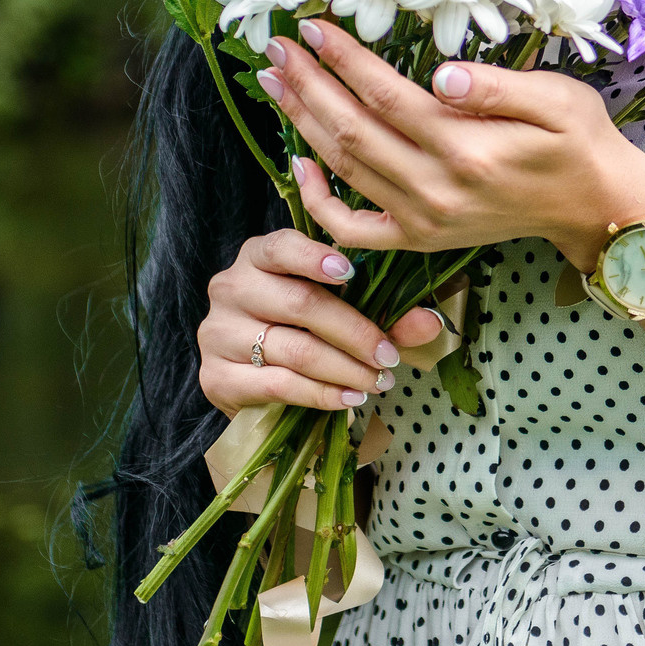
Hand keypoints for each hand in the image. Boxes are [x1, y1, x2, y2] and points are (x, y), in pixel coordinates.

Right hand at [198, 228, 446, 413]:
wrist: (255, 386)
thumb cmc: (303, 334)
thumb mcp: (343, 314)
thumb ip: (385, 314)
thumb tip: (428, 323)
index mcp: (258, 258)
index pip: (281, 247)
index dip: (315, 257)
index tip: (351, 272)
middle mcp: (231, 288)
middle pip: (299, 303)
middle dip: (354, 332)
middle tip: (389, 356)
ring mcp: (218, 333)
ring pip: (294, 348)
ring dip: (344, 369)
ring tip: (377, 382)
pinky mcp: (216, 377)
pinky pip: (277, 384)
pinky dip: (320, 394)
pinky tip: (349, 398)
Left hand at [258, 19, 644, 265]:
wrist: (595, 206)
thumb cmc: (579, 142)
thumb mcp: (558, 99)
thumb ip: (495, 85)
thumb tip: (440, 73)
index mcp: (467, 148)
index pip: (385, 96)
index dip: (343, 60)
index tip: (312, 28)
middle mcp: (437, 189)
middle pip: (352, 131)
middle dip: (308, 85)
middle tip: (276, 48)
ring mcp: (424, 219)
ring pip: (345, 169)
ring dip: (303, 124)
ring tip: (275, 83)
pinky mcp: (420, 239)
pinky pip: (354, 229)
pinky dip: (319, 201)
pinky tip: (301, 163)